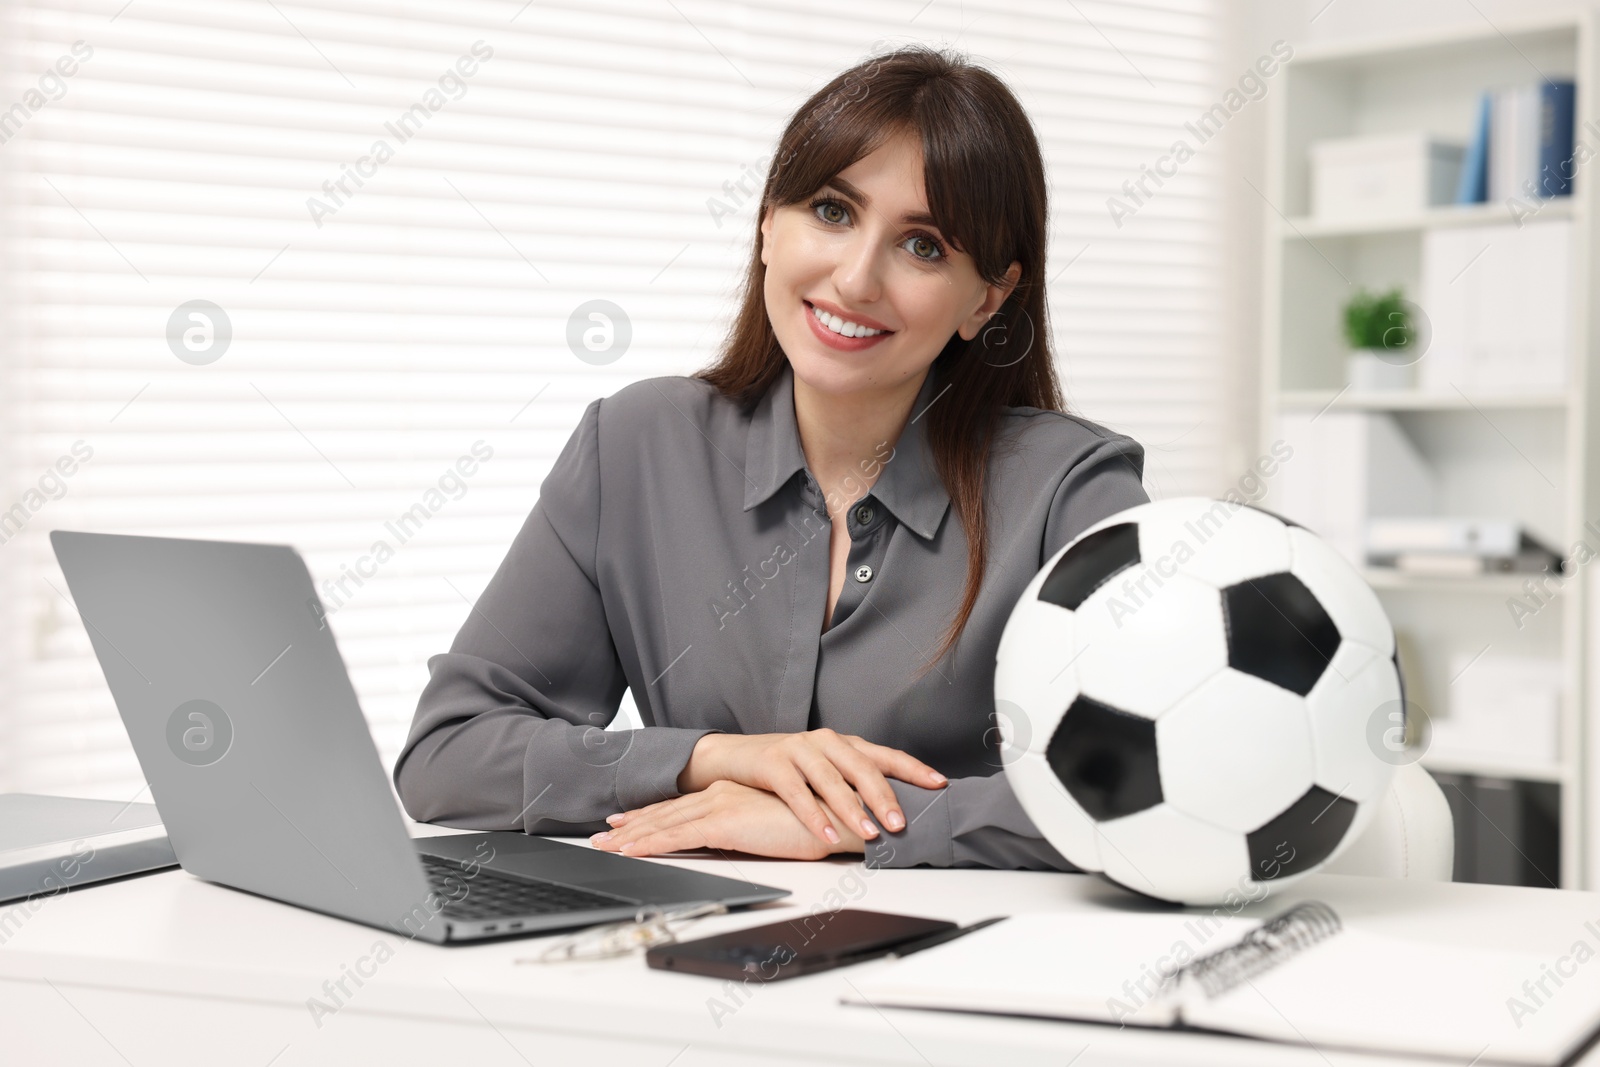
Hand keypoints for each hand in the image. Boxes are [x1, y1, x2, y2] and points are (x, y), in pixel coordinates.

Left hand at [590, 780, 867, 860]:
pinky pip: (676, 835)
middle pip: (666, 814)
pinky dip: (648, 843)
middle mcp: (719, 795)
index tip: (627, 824)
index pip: (682, 808)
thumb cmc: (816, 823)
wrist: (839, 816)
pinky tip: (628, 851)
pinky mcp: (724, 821)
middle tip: (603, 835)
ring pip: (663, 824)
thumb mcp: (774, 825)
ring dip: (631, 837)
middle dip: (632, 827)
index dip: (652, 817)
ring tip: (604, 847)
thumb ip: (750, 828)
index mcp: (731, 794)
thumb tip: (736, 840)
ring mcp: (719, 806)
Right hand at [675, 729, 945, 847]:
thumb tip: (891, 813)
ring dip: (853, 809)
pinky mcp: (773, 762)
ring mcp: (799, 749)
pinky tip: (827, 835)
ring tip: (870, 833)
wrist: (733, 757)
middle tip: (900, 823)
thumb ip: (851, 784)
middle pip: (862, 768)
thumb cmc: (786, 768)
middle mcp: (825, 741)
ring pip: (832, 781)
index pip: (885, 755)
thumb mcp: (823, 771)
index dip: (913, 769)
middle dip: (884, 797)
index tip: (938, 784)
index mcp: (843, 743)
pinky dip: (814, 816)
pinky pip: (797, 792)